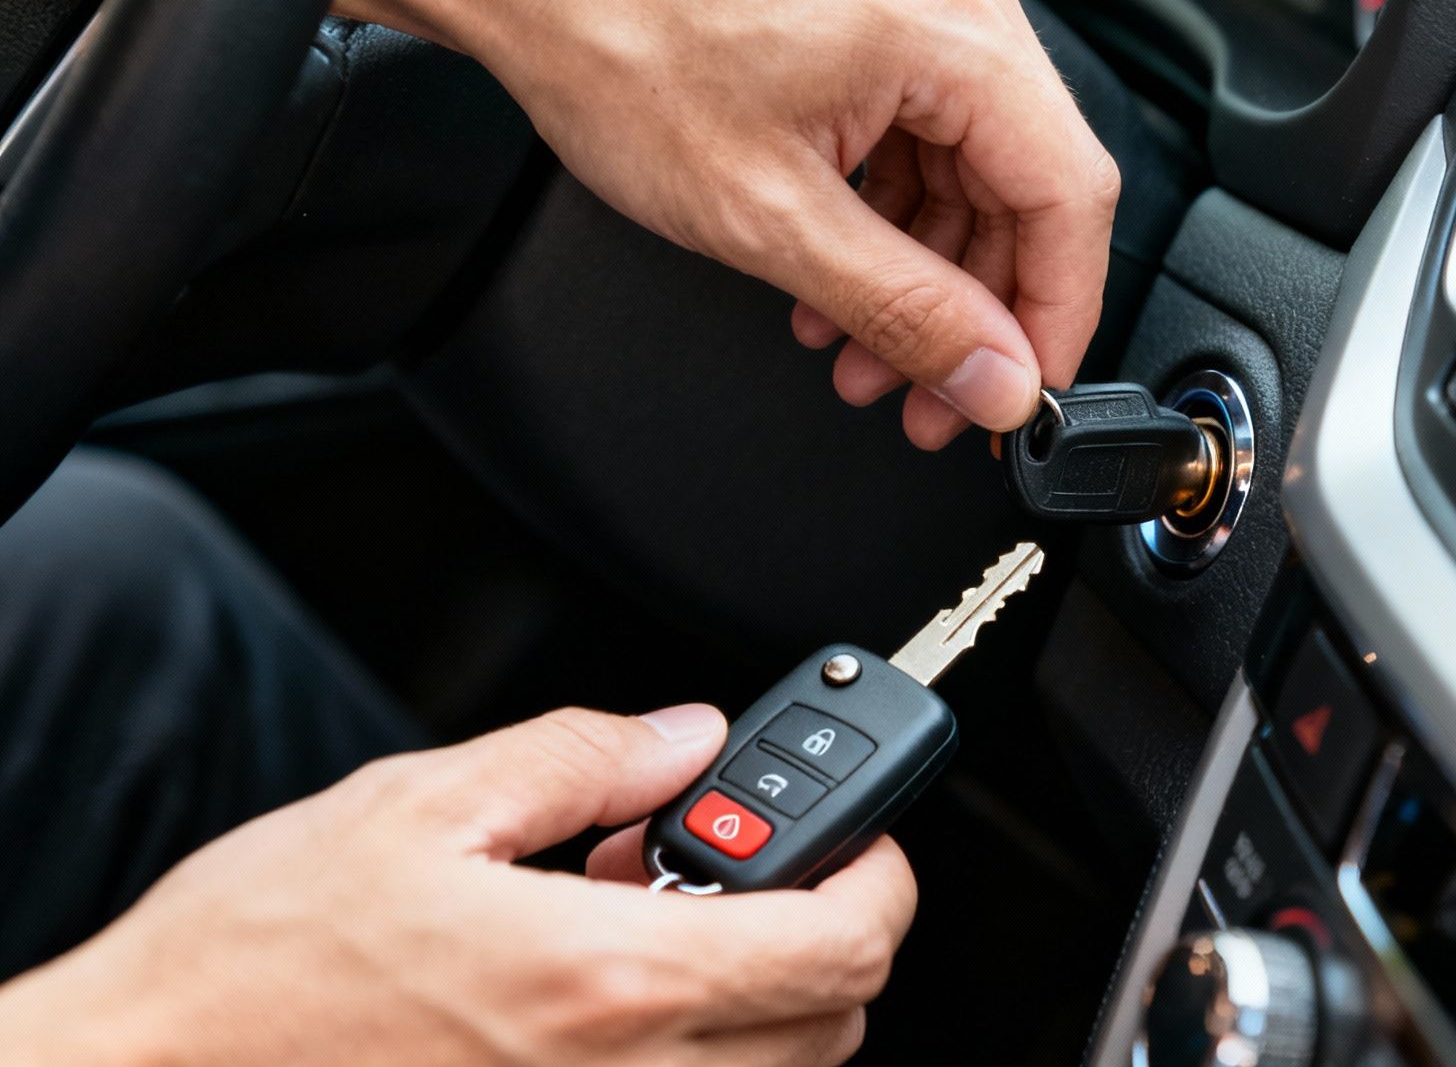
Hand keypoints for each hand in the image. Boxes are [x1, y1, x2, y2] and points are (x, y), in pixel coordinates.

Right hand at [0, 706, 916, 1065]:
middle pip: (831, 1024)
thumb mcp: (421, 806)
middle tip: (737, 868)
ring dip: (752, 995)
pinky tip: (602, 999)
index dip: (880, 877)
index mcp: (606, 982)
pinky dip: (687, 1052)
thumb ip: (582, 759)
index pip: (844, 947)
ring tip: (644, 924)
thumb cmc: (256, 963)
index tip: (858, 837)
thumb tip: (685, 738)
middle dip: (819, 932)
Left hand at [341, 0, 1119, 449]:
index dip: (1057, 316)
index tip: (1020, 391)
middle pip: (1021, 183)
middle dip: (973, 308)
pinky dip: (888, 204)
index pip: (1071, 197)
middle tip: (928, 395)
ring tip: (857, 348)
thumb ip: (906, 311)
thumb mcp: (770, 217)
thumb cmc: (611, 34)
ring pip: (966, 159)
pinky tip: (835, 270)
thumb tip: (994, 377)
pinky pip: (918, 116)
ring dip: (922, 268)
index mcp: (954, 26)